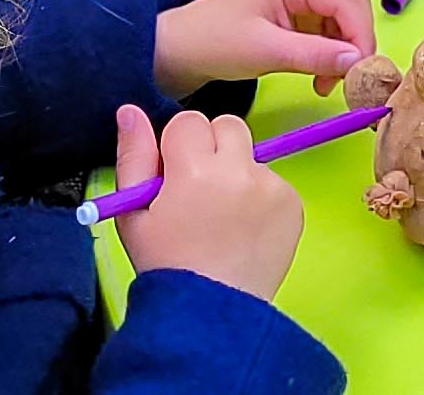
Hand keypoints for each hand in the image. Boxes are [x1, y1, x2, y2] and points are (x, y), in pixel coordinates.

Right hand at [109, 107, 304, 302]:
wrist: (211, 312)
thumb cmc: (165, 263)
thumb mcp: (134, 213)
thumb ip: (133, 157)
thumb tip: (131, 111)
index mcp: (195, 168)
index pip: (189, 121)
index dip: (177, 148)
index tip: (174, 179)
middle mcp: (239, 170)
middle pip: (228, 126)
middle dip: (212, 148)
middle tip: (199, 190)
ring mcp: (271, 186)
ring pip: (252, 153)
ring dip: (236, 171)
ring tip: (221, 216)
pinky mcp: (293, 203)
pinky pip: (273, 181)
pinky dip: (259, 196)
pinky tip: (243, 229)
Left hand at [156, 0, 379, 99]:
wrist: (181, 48)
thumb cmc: (216, 43)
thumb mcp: (265, 52)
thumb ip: (314, 55)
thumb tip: (357, 62)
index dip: (361, 35)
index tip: (361, 72)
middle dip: (357, 39)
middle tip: (350, 78)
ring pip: (345, 13)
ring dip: (345, 47)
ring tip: (328, 82)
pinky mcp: (298, 7)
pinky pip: (330, 24)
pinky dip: (332, 49)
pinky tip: (320, 74)